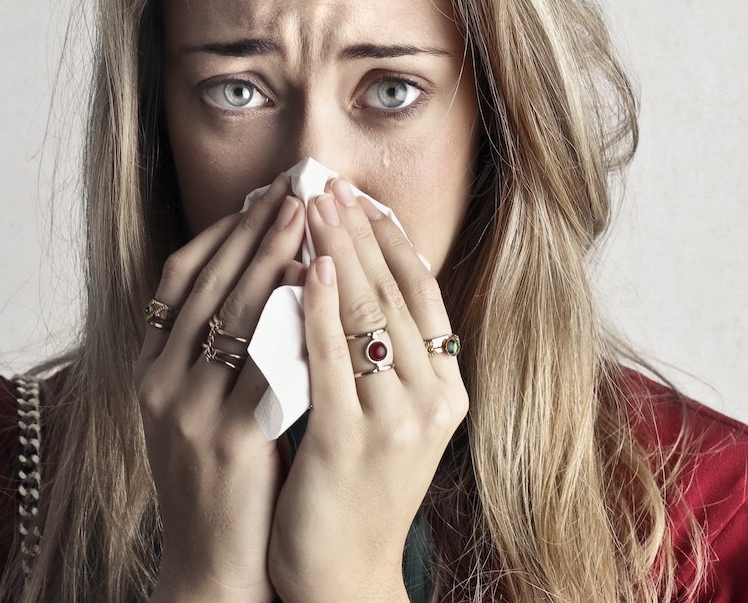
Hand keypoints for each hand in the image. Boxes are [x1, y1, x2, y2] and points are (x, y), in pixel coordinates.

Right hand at [135, 174, 306, 602]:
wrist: (214, 566)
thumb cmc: (220, 484)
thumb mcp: (197, 409)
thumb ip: (215, 352)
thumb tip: (263, 281)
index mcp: (150, 371)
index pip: (178, 280)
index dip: (218, 234)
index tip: (257, 197)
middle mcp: (159, 384)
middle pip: (207, 285)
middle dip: (252, 231)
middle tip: (292, 189)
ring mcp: (188, 410)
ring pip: (233, 314)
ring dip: (272, 259)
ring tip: (306, 217)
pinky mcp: (227, 438)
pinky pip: (263, 363)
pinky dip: (290, 319)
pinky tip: (317, 289)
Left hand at [268, 179, 468, 602]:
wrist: (343, 574)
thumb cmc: (356, 485)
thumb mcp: (389, 414)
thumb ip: (381, 353)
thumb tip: (354, 275)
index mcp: (446, 388)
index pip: (422, 292)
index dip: (390, 238)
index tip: (360, 196)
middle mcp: (432, 399)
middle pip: (394, 293)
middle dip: (357, 232)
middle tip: (326, 183)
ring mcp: (395, 421)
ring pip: (367, 316)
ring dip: (336, 253)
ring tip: (310, 205)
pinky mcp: (350, 442)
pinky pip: (333, 360)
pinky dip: (318, 310)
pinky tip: (302, 269)